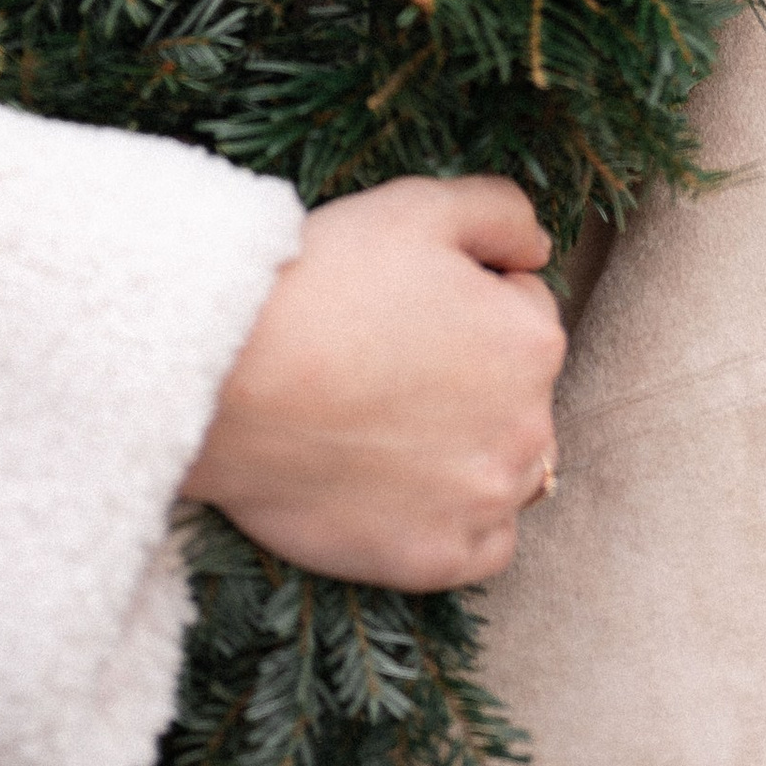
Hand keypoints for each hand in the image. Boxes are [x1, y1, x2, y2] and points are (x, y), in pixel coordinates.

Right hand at [180, 176, 564, 589]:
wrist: (226, 379)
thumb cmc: (322, 281)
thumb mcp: (419, 206)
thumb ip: (502, 212)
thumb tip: (538, 249)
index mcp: (532, 341)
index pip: (523, 311)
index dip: (464, 299)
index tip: (405, 304)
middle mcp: (528, 428)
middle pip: (516, 393)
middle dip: (472, 375)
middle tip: (388, 361)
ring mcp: (484, 501)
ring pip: (504, 471)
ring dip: (470, 449)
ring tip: (390, 424)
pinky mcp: (436, 558)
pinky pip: (480, 545)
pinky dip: (454, 520)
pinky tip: (402, 486)